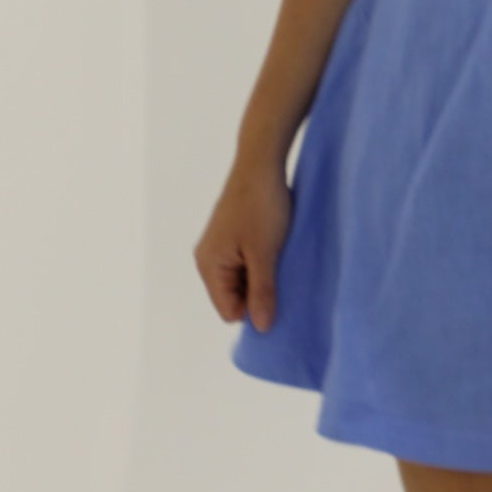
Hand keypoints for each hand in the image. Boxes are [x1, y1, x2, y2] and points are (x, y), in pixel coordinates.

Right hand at [194, 154, 291, 333]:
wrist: (261, 163)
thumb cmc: (261, 207)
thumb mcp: (265, 254)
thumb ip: (262, 292)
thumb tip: (262, 327)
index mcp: (209, 265)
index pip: (228, 311)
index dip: (254, 310)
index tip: (278, 296)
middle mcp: (208, 259)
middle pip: (234, 297)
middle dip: (258, 294)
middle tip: (282, 277)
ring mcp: (220, 247)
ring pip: (242, 280)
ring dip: (262, 278)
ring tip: (280, 261)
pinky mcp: (232, 237)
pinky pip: (246, 264)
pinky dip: (262, 263)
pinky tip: (277, 251)